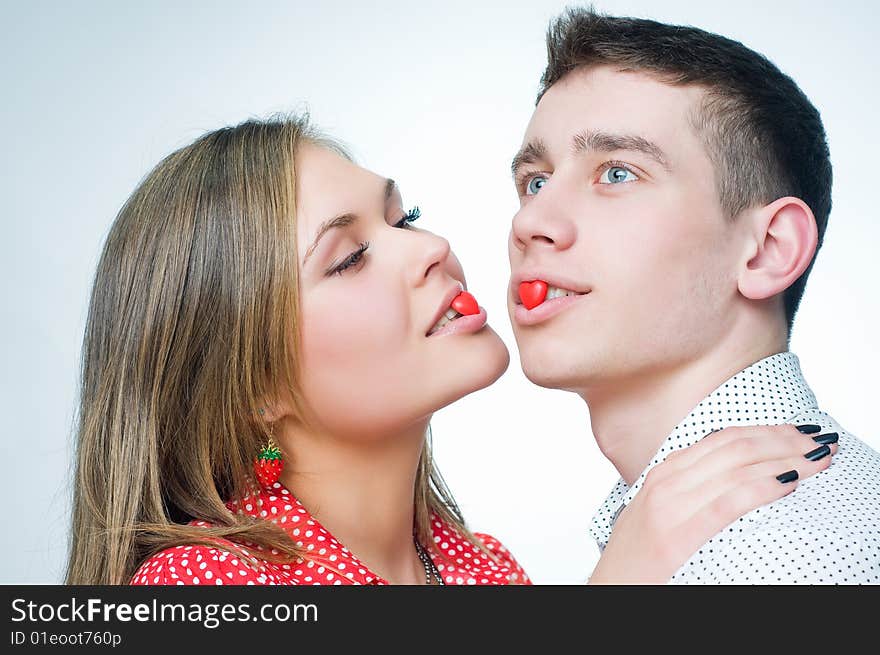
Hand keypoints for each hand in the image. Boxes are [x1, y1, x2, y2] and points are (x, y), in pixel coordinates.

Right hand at [588, 424, 837, 583]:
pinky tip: (787, 483)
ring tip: (816, 461)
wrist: (609, 586)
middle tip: (818, 442)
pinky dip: (762, 488)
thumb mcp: (658, 507)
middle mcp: (667, 480)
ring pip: (737, 468)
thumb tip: (733, 472)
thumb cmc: (638, 554)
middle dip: (783, 440)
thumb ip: (687, 485)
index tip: (797, 432)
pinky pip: (728, 502)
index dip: (766, 430)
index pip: (722, 437)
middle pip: (735, 446)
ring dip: (784, 460)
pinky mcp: (678, 533)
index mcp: (663, 470)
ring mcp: (670, 505)